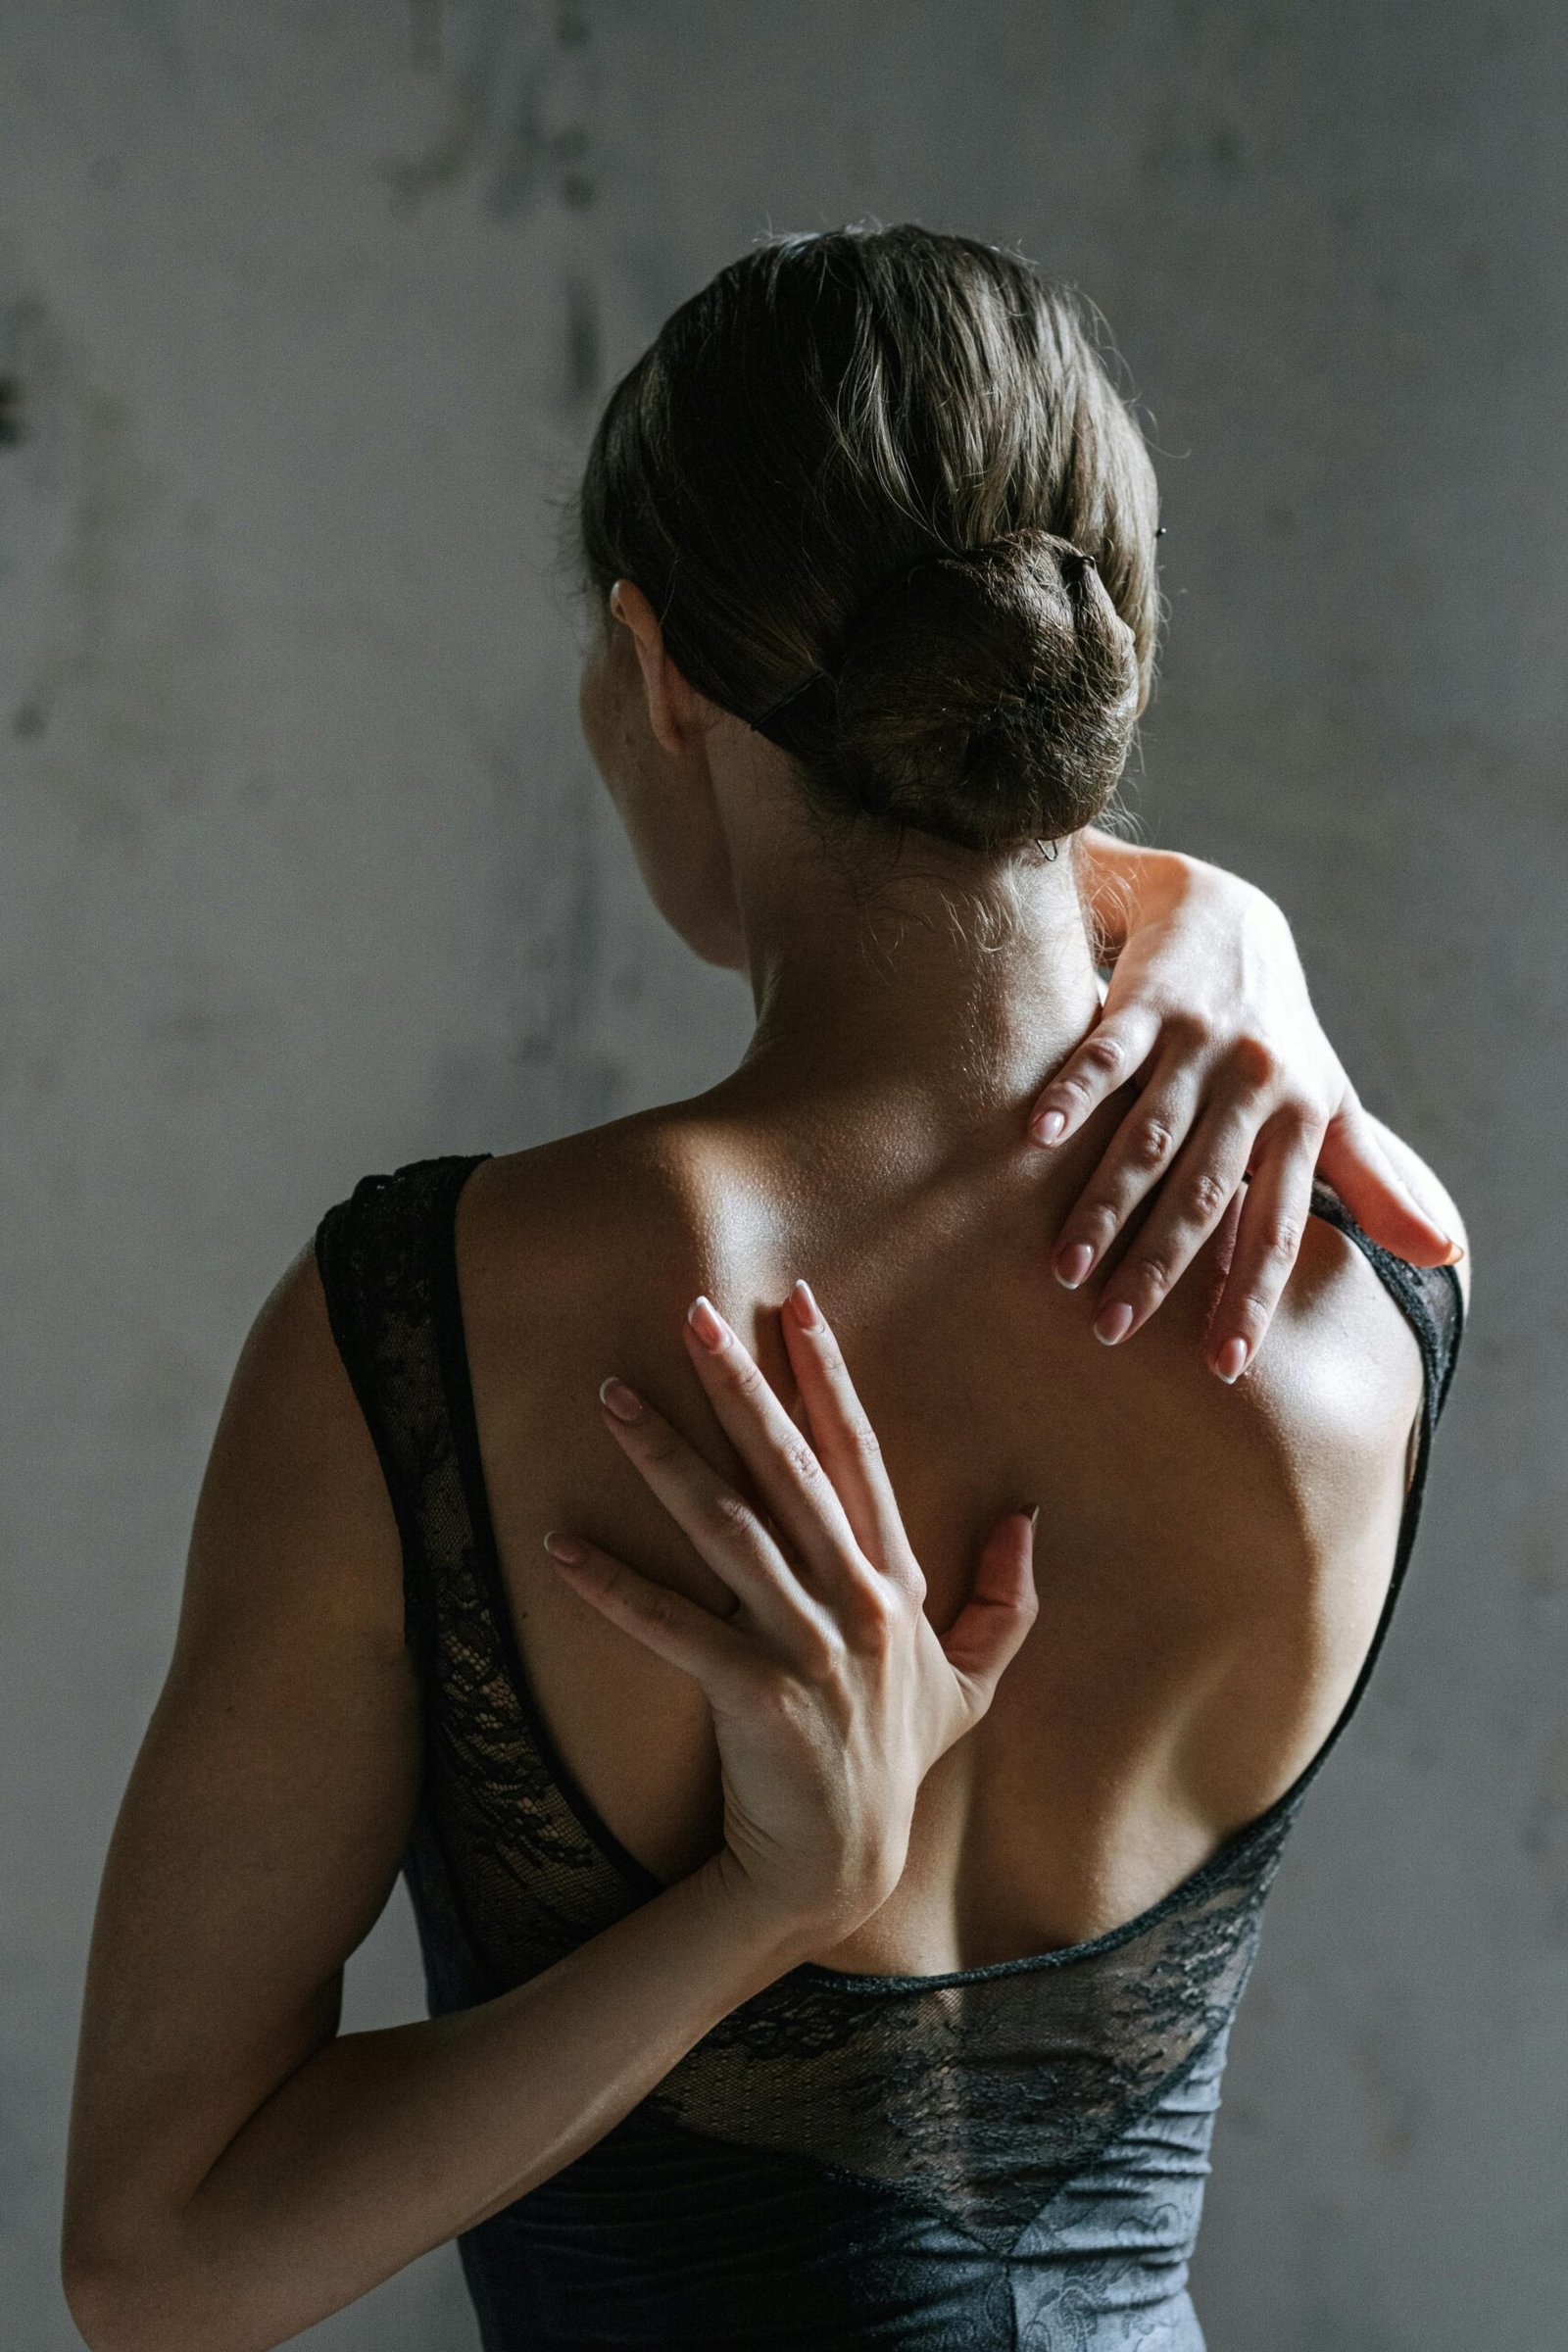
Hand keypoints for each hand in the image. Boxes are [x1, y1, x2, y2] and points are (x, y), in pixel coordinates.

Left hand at [542, 1283, 1038, 1950]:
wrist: (842, 1867)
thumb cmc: (894, 1763)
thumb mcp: (971, 1685)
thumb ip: (1003, 1604)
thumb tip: (1026, 1521)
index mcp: (893, 1583)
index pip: (856, 1455)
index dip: (827, 1375)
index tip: (797, 1303)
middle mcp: (855, 1602)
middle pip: (788, 1470)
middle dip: (740, 1383)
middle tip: (690, 1313)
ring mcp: (808, 1649)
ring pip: (727, 1529)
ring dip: (664, 1458)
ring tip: (610, 1398)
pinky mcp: (755, 1696)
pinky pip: (673, 1628)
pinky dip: (613, 1585)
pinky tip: (562, 1542)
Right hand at [1028, 843, 1464, 1382]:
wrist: (1228, 913)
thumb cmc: (1279, 1034)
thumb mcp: (1332, 1102)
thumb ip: (1375, 1184)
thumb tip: (1450, 1254)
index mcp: (1301, 1120)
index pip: (1276, 1225)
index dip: (1251, 1296)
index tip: (1223, 1366)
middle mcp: (1256, 1084)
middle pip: (1204, 1191)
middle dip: (1159, 1265)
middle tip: (1111, 1332)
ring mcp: (1199, 1042)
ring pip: (1150, 1136)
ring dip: (1105, 1203)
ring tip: (1065, 1268)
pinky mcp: (1146, 1003)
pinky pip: (1106, 1054)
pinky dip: (1072, 1093)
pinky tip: (1036, 1138)